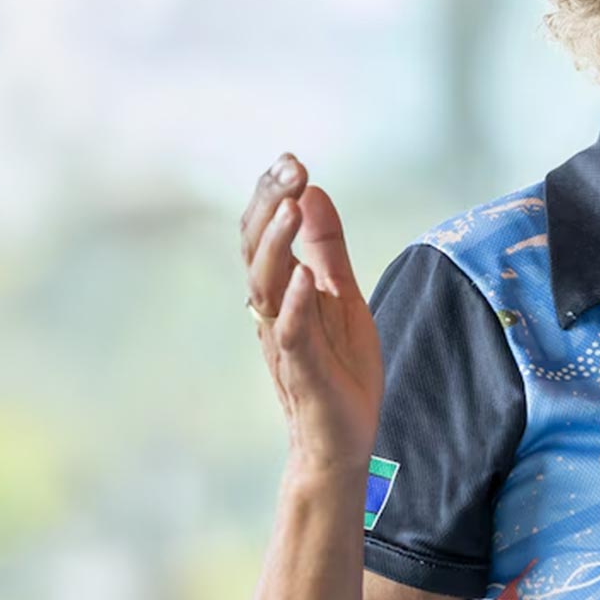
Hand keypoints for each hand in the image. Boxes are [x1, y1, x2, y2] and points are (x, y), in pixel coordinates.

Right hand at [241, 152, 382, 475]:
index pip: (265, 231)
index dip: (273, 194)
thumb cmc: (338, 368)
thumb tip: (314, 192)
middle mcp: (272, 309)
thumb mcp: (343, 294)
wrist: (341, 440)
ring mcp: (283, 339)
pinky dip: (295, 304)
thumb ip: (328, 247)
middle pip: (256, 249)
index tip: (292, 159)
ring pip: (265, 285)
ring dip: (278, 244)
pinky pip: (289, 334)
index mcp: (281, 288)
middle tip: (291, 168)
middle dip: (270, 205)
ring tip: (291, 207)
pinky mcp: (301, 370)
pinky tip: (303, 276)